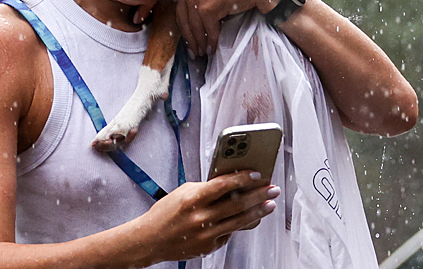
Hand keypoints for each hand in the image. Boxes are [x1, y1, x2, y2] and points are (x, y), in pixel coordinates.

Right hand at [134, 171, 279, 262]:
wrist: (150, 239)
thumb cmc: (165, 213)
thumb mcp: (183, 192)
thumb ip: (206, 188)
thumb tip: (230, 183)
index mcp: (193, 199)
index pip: (224, 185)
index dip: (243, 179)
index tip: (257, 174)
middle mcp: (201, 217)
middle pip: (237, 204)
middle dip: (259, 195)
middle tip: (272, 189)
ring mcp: (206, 234)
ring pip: (239, 221)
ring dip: (258, 212)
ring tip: (269, 205)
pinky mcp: (208, 247)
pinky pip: (229, 234)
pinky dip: (239, 225)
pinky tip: (248, 219)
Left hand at [177, 0, 282, 55]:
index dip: (167, 13)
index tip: (163, 25)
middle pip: (182, 16)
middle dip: (189, 34)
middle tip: (193, 47)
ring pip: (193, 25)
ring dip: (199, 41)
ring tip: (202, 51)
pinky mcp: (207, 8)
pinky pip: (207, 29)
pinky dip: (210, 40)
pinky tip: (212, 48)